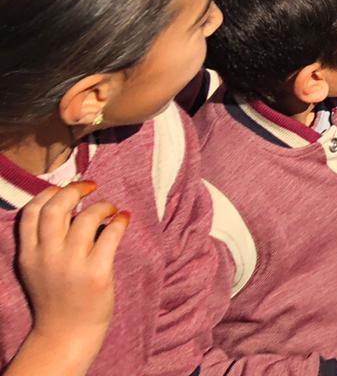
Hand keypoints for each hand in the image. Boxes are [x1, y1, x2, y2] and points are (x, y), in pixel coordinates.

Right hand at [17, 183, 128, 366]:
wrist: (67, 332)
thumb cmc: (57, 294)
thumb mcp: (37, 266)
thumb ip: (44, 239)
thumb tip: (68, 199)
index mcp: (29, 254)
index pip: (32, 212)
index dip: (50, 192)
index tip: (68, 189)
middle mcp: (47, 256)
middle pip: (57, 207)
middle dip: (75, 189)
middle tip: (91, 187)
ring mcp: (71, 265)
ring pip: (87, 217)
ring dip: (103, 206)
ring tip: (110, 210)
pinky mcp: (96, 273)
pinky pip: (111, 235)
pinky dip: (120, 221)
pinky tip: (123, 219)